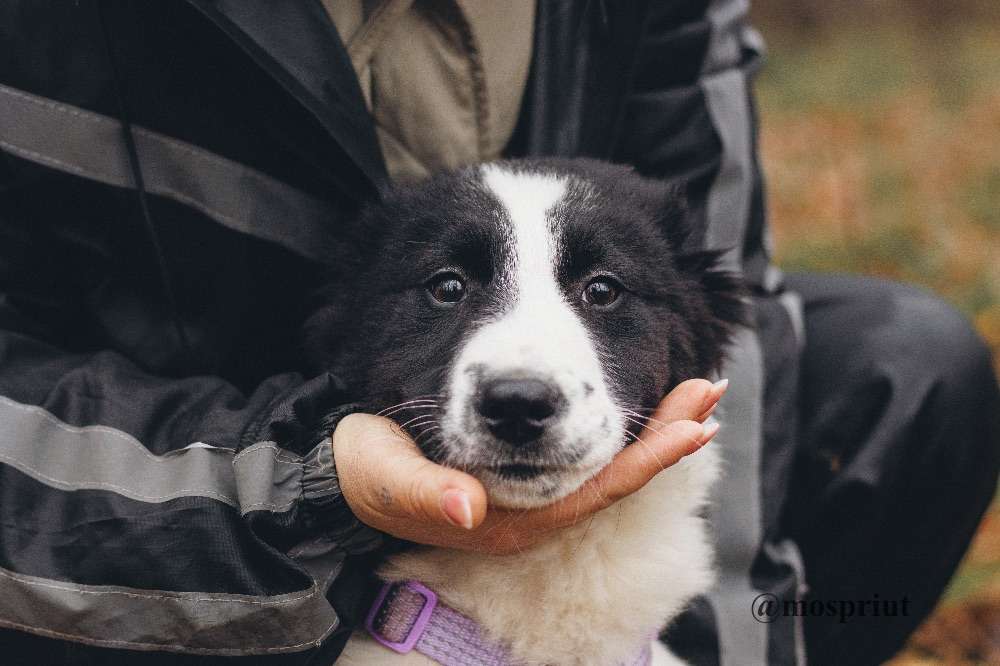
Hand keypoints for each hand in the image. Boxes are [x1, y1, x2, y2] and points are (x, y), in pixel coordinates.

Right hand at [331, 378, 726, 554]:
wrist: (348, 474)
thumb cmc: (368, 474)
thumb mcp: (388, 480)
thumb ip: (425, 494)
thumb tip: (466, 508)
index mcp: (509, 516)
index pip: (594, 487)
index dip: (646, 458)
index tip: (693, 425)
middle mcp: (532, 507)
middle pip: (614, 471)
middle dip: (665, 433)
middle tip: (709, 390)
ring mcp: (530, 489)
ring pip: (603, 457)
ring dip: (650, 425)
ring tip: (694, 389)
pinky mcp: (521, 468)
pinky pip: (582, 447)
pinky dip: (615, 421)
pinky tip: (635, 400)